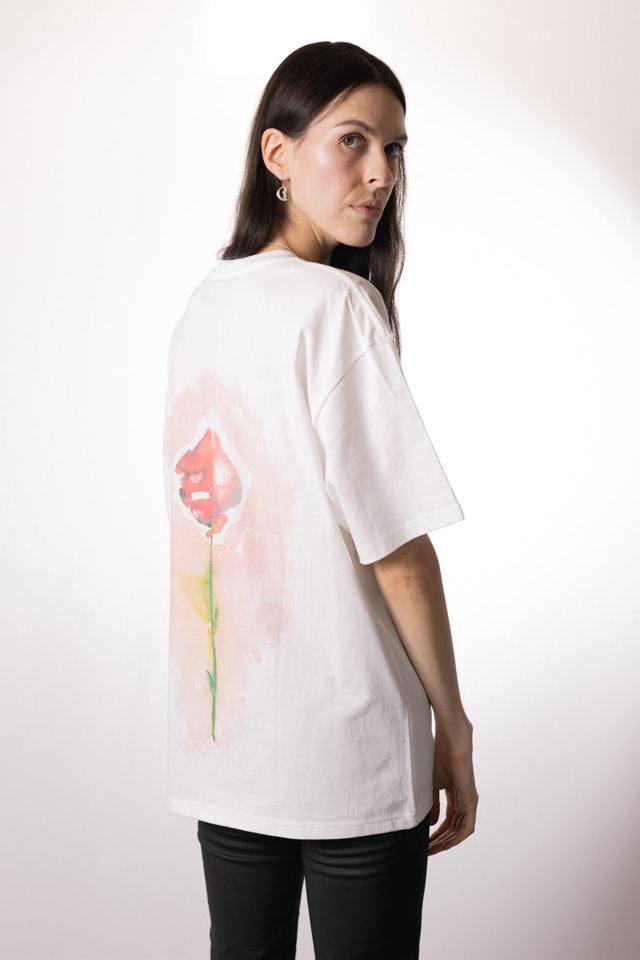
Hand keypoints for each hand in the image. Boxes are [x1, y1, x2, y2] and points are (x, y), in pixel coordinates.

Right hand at [428, 722, 477, 854]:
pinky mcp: (471, 801)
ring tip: (431, 849)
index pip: (448, 821)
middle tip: (426, 851)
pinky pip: (466, 827)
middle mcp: (465, 801)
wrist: (451, 742)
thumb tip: (432, 824)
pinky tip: (444, 844)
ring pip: (460, 831)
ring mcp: (469, 802)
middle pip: (453, 829)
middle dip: (440, 841)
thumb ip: (432, 805)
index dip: (437, 834)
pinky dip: (456, 838)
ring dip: (446, 842)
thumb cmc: (440, 756)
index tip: (425, 843)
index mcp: (456, 795)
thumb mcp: (432, 785)